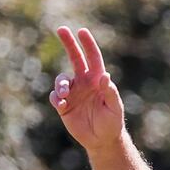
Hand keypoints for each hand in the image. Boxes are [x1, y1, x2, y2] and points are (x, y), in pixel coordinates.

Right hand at [49, 27, 124, 153]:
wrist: (102, 140)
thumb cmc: (112, 122)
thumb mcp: (114, 108)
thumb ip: (109, 92)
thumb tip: (104, 75)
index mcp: (98, 80)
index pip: (93, 58)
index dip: (88, 44)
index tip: (82, 31)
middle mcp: (84, 82)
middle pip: (75, 58)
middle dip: (69, 43)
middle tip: (61, 29)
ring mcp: (73, 93)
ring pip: (61, 80)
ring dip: (61, 84)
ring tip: (64, 94)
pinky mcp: (64, 105)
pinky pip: (54, 97)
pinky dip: (56, 99)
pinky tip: (62, 106)